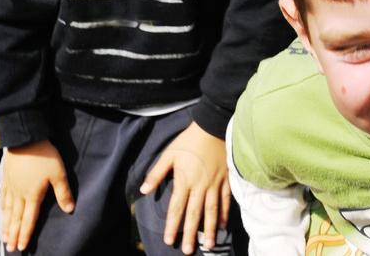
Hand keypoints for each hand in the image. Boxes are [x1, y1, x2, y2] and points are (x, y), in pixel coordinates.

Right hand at [0, 140, 74, 252]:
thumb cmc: (43, 155)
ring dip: (6, 225)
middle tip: (10, 248)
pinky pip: (2, 198)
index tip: (22, 246)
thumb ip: (63, 192)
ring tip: (4, 237)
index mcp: (33, 195)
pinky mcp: (6, 179)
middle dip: (14, 235)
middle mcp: (19, 194)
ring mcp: (11, 187)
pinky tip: (1, 214)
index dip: (26, 234)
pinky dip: (1, 209)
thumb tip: (70, 209)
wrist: (25, 138)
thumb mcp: (58, 173)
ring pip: (8, 211)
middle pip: (16, 219)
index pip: (29, 220)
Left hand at [141, 122, 228, 254]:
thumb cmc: (189, 140)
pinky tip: (223, 225)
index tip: (169, 240)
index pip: (176, 207)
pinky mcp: (226, 179)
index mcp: (185, 180)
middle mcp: (200, 185)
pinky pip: (225, 200)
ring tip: (209, 245)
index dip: (172, 225)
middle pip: (195, 214)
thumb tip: (143, 190)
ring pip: (212, 211)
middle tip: (188, 250)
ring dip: (210, 229)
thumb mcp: (169, 154)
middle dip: (191, 234)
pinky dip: (224, 213)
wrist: (213, 126)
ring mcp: (215, 183)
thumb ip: (157, 173)